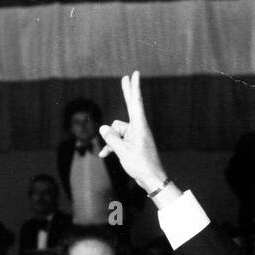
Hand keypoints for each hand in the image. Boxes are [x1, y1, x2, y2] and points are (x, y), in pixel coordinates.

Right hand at [99, 71, 169, 192]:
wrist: (152, 180)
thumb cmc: (141, 165)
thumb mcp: (122, 151)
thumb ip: (110, 138)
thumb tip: (102, 128)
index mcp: (139, 126)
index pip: (136, 102)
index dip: (134, 87)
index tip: (135, 74)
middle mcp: (137, 128)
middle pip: (129, 106)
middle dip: (126, 93)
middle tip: (126, 77)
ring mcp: (135, 136)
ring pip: (116, 131)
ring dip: (111, 141)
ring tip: (116, 153)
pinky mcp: (132, 144)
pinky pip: (118, 140)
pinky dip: (111, 147)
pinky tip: (104, 155)